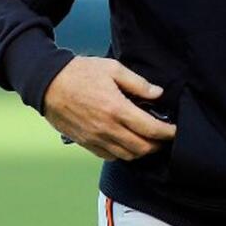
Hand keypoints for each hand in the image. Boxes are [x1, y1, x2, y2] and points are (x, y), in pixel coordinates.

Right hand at [42, 56, 176, 160]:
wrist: (47, 83)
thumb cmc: (81, 72)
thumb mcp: (114, 69)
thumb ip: (139, 84)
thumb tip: (159, 94)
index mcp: (117, 109)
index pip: (151, 129)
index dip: (168, 133)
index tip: (177, 130)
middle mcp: (107, 128)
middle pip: (141, 148)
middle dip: (158, 145)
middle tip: (165, 136)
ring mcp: (94, 138)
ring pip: (126, 156)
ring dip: (141, 151)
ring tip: (149, 141)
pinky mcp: (84, 143)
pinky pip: (109, 156)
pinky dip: (123, 154)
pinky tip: (128, 143)